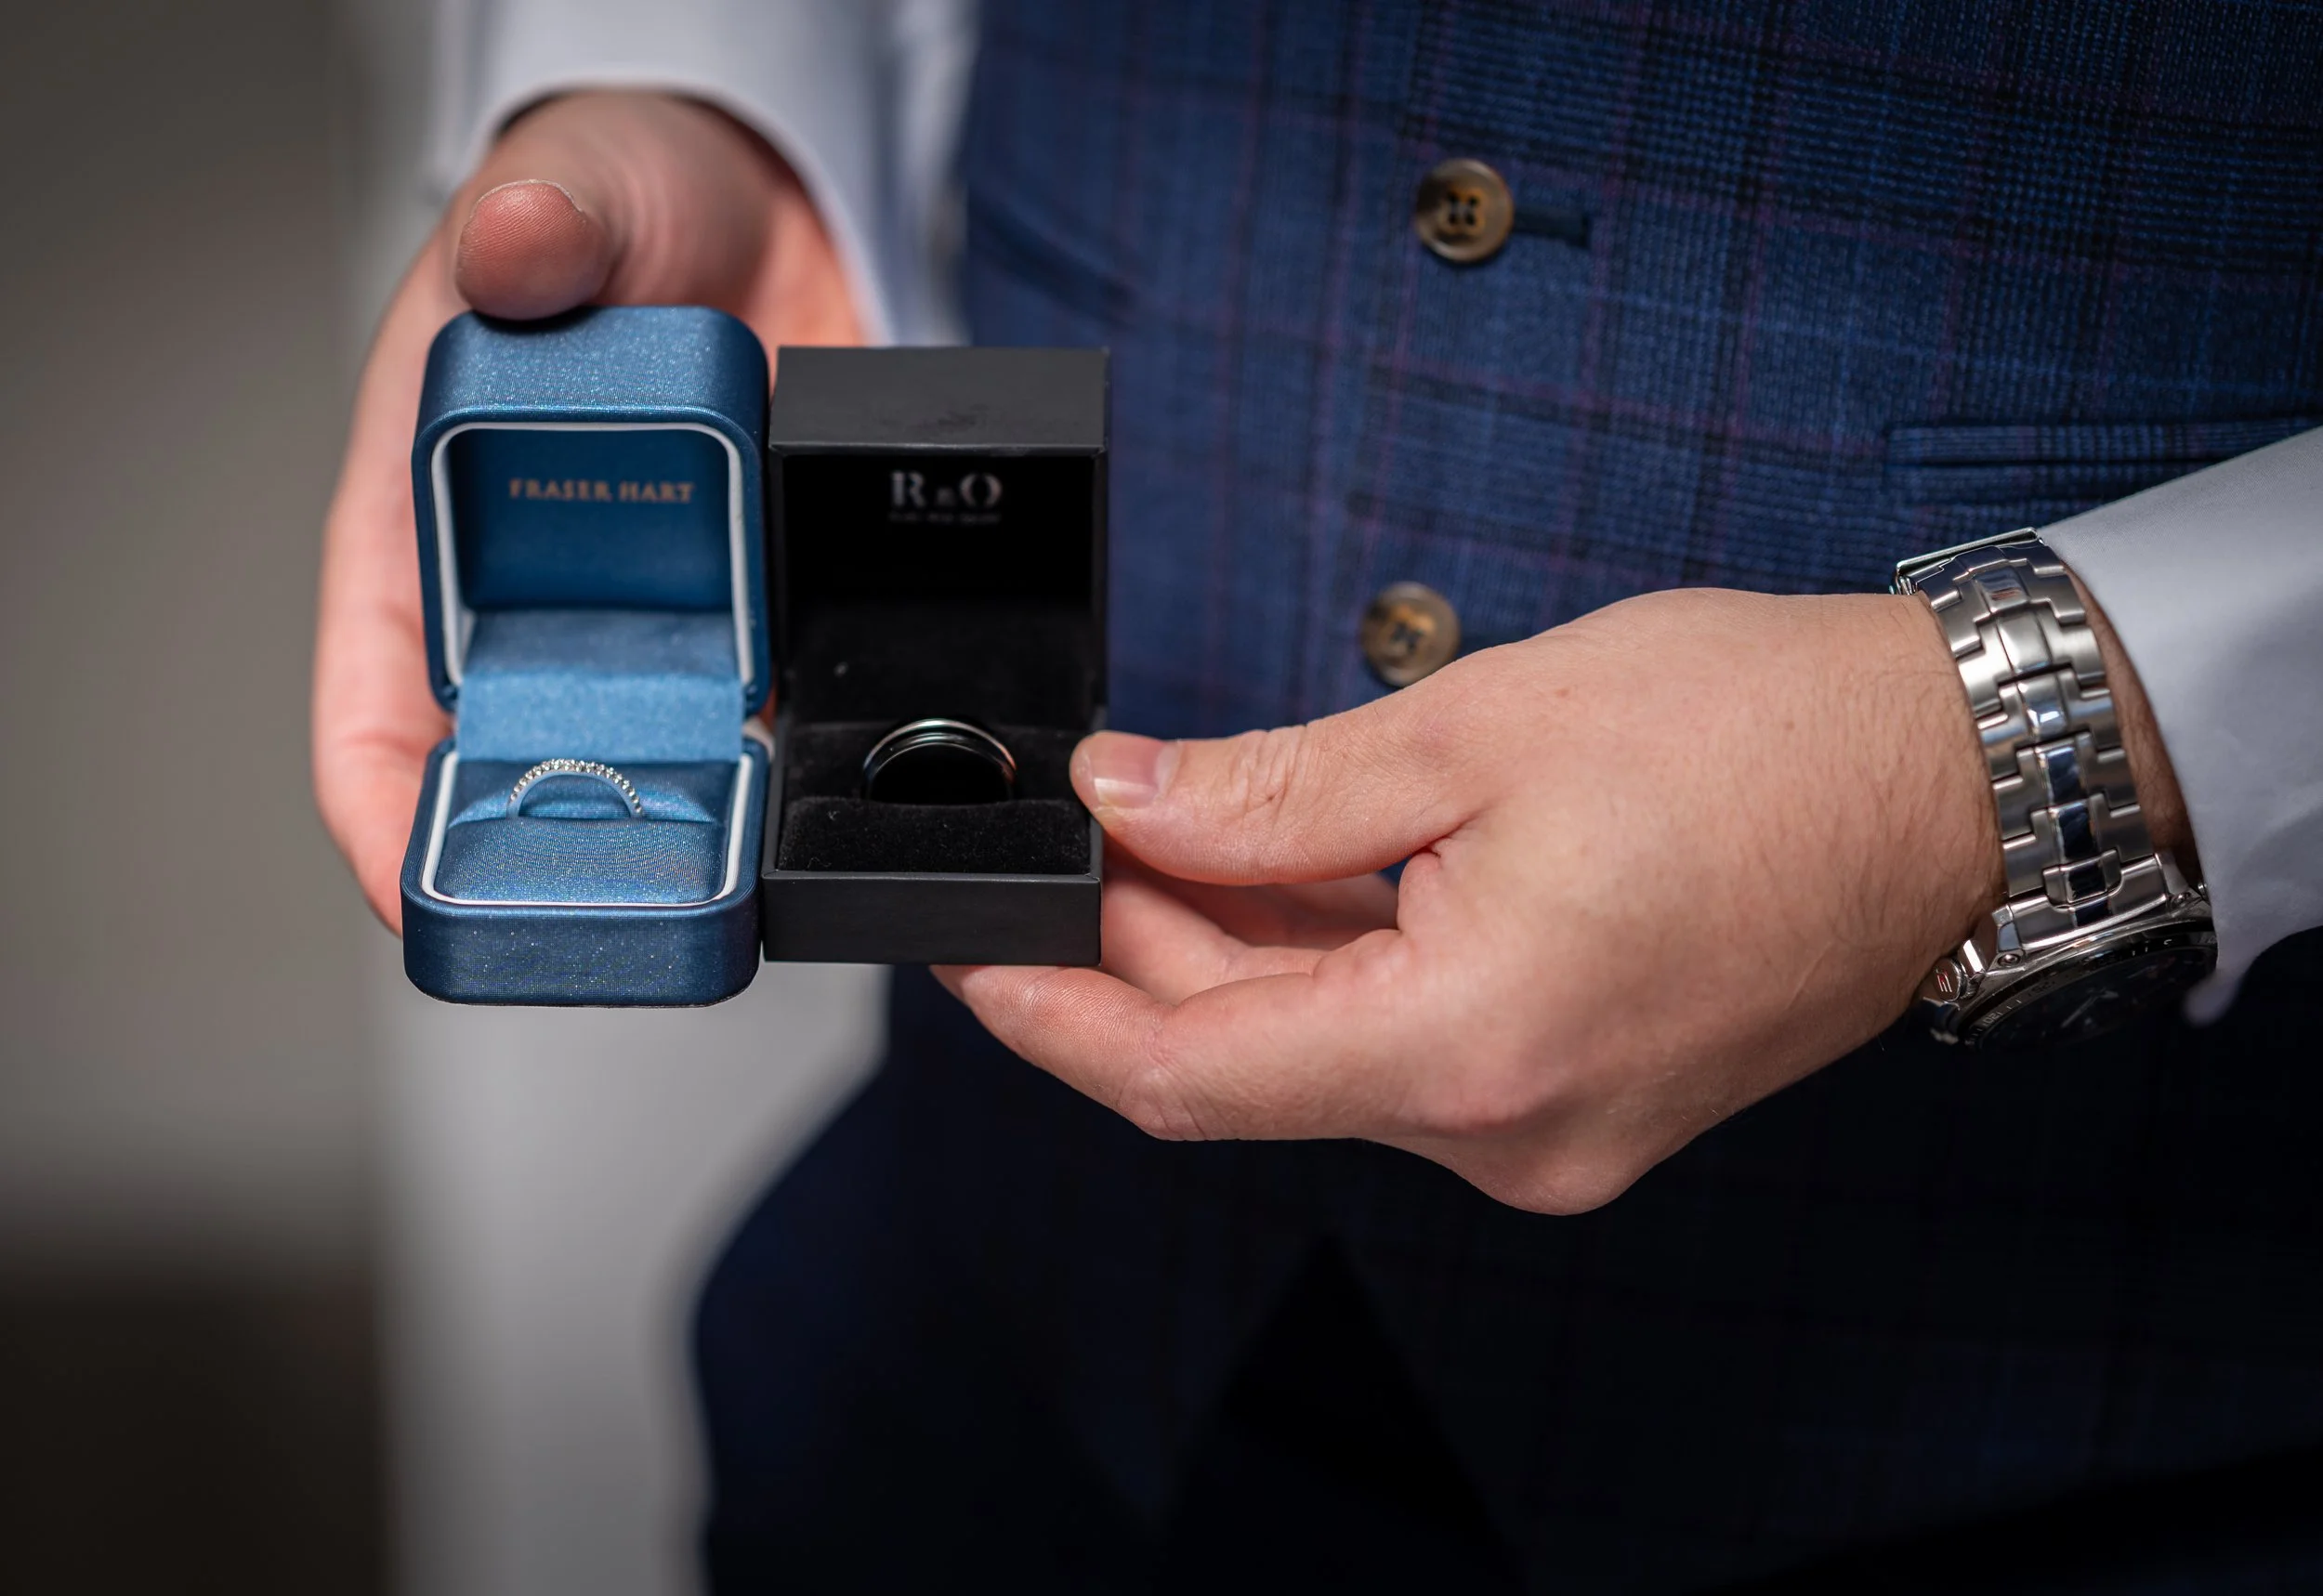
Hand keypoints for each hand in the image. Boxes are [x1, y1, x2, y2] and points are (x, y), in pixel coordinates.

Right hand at [313, 91, 859, 929]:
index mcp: (433, 512)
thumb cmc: (620, 199)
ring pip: (657, 751)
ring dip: (688, 806)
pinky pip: (775, 704)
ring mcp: (661, 610)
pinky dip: (791, 746)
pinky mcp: (765, 606)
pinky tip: (818, 769)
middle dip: (557, 840)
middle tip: (611, 889)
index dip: (382, 807)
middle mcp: (541, 589)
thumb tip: (515, 248)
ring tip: (732, 849)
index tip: (409, 889)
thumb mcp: (567, 193)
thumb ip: (541, 224)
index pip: (375, 693)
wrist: (771, 197)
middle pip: (522, 760)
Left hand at [943, 586, 2190, 1213]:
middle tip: (1075, 819)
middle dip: (1136, 939)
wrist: (1953, 773)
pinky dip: (1329, 957)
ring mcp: (1550, 1126)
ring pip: (1322, 1046)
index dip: (1043, 1013)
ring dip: (1231, 943)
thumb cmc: (1761, 734)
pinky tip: (1282, 866)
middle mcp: (1511, 1128)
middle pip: (1246, 1054)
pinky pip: (1403, 1038)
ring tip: (1170, 819)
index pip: (1184, 1074)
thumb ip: (1269, 789)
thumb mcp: (1475, 727)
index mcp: (1476, 1048)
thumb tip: (1124, 799)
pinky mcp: (1579, 1095)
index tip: (959, 948)